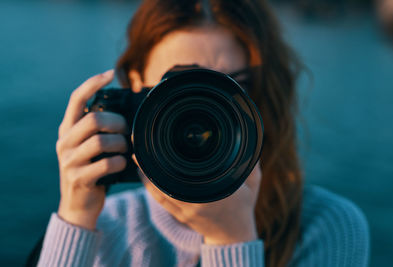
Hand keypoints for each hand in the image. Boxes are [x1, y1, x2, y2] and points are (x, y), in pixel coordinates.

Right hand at [56, 70, 127, 229]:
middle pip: (93, 119)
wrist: (79, 206)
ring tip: (126, 150)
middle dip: (117, 122)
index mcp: (67, 130)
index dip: (92, 84)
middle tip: (127, 131)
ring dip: (121, 144)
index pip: (76, 99)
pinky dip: (120, 163)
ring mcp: (69, 161)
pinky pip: (106, 164)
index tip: (109, 73)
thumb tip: (126, 113)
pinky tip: (123, 165)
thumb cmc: (92, 171)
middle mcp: (64, 142)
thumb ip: (98, 131)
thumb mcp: (89, 148)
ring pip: (101, 141)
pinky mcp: (79, 179)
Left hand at [137, 154, 261, 244]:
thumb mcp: (253, 183)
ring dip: (146, 175)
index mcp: (215, 191)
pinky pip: (160, 201)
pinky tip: (144, 175)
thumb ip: (251, 162)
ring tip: (138, 158)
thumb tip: (250, 141)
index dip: (171, 160)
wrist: (234, 235)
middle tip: (141, 146)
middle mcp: (197, 201)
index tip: (161, 143)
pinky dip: (150, 187)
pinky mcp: (180, 215)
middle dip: (151, 164)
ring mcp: (186, 210)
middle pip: (166, 180)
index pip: (189, 173)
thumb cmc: (244, 206)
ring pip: (159, 191)